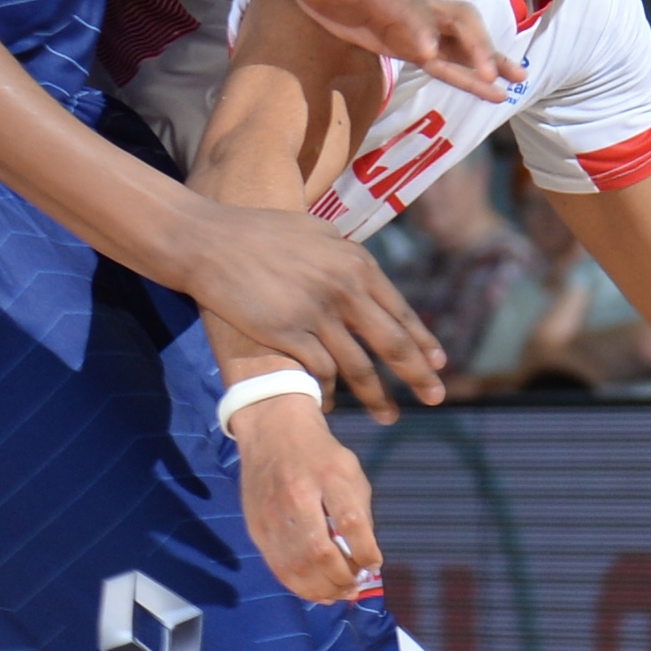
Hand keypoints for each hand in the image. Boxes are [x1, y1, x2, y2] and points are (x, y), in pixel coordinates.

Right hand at [157, 196, 445, 418]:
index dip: (423, 341)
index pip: (400, 312)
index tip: (439, 364)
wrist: (211, 242)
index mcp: (357, 264)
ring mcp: (317, 313)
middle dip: (419, 376)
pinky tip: (332, 405)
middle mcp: (345, 289)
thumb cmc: (261, 233)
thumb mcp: (317, 233)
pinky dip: (330, 392)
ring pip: (360, 367)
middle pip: (392, 344)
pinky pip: (321, 373)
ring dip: (377, 396)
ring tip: (389, 417)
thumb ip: (346, 258)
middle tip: (437, 398)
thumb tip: (367, 277)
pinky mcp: (288, 333)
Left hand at [216, 0, 511, 104]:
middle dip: (473, 45)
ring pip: (457, 40)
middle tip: (490, 74)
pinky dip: (466, 74)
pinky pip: (442, 59)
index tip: (428, 54)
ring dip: (486, 60)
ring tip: (516, 83)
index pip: (404, 4)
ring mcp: (407, 20)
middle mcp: (403, 0)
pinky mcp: (401, 39)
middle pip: (451, 19)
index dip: (417, 26)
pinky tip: (490, 90)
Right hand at [231, 399, 379, 601]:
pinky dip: (299, 586)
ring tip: (339, 593)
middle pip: (319, 551)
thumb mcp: (350, 470)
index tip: (374, 564)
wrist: (273, 430)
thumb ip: (359, 512)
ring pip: (297, 566)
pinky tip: (317, 591)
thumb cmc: (320, 454)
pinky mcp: (256, 526)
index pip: (351, 522)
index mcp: (328, 476)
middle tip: (355, 585)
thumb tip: (366, 560)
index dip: (366, 551)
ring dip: (322, 589)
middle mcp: (297, 495)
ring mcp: (272, 513)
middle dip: (342, 578)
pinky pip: (278, 566)